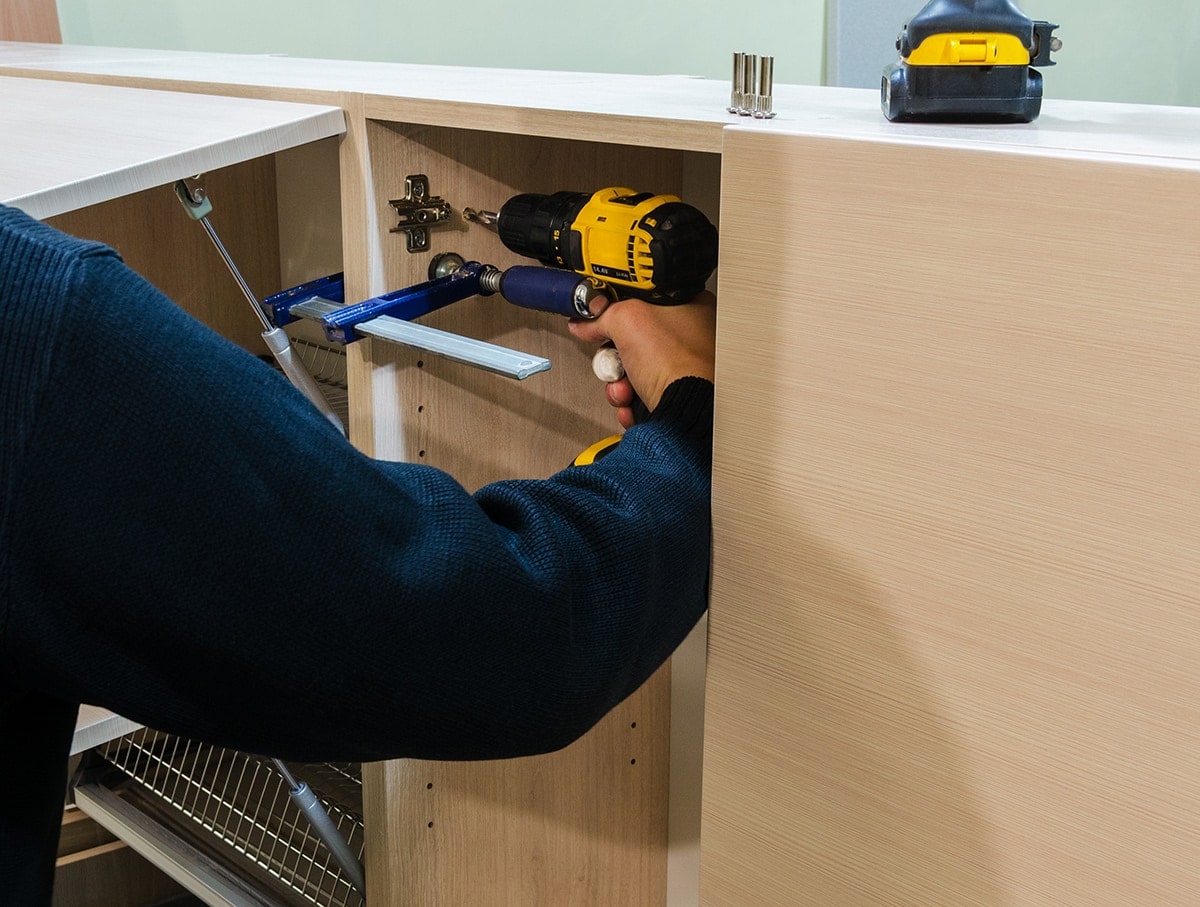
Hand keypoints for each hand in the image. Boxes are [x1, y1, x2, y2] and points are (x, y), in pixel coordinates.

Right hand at [568, 291, 715, 428]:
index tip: (601, 318)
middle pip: (633, 340)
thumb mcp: (627, 319)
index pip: (642, 301)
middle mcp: (691, 337)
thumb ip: (601, 315)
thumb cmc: (675, 363)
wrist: (684, 412)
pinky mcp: (675, 395)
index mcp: (691, 306)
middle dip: (615, 358)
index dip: (618, 311)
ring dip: (619, 383)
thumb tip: (585, 322)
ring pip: (634, 371)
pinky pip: (641, 393)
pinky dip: (631, 401)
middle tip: (615, 360)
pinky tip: (633, 402)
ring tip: (626, 388)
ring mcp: (683, 369)